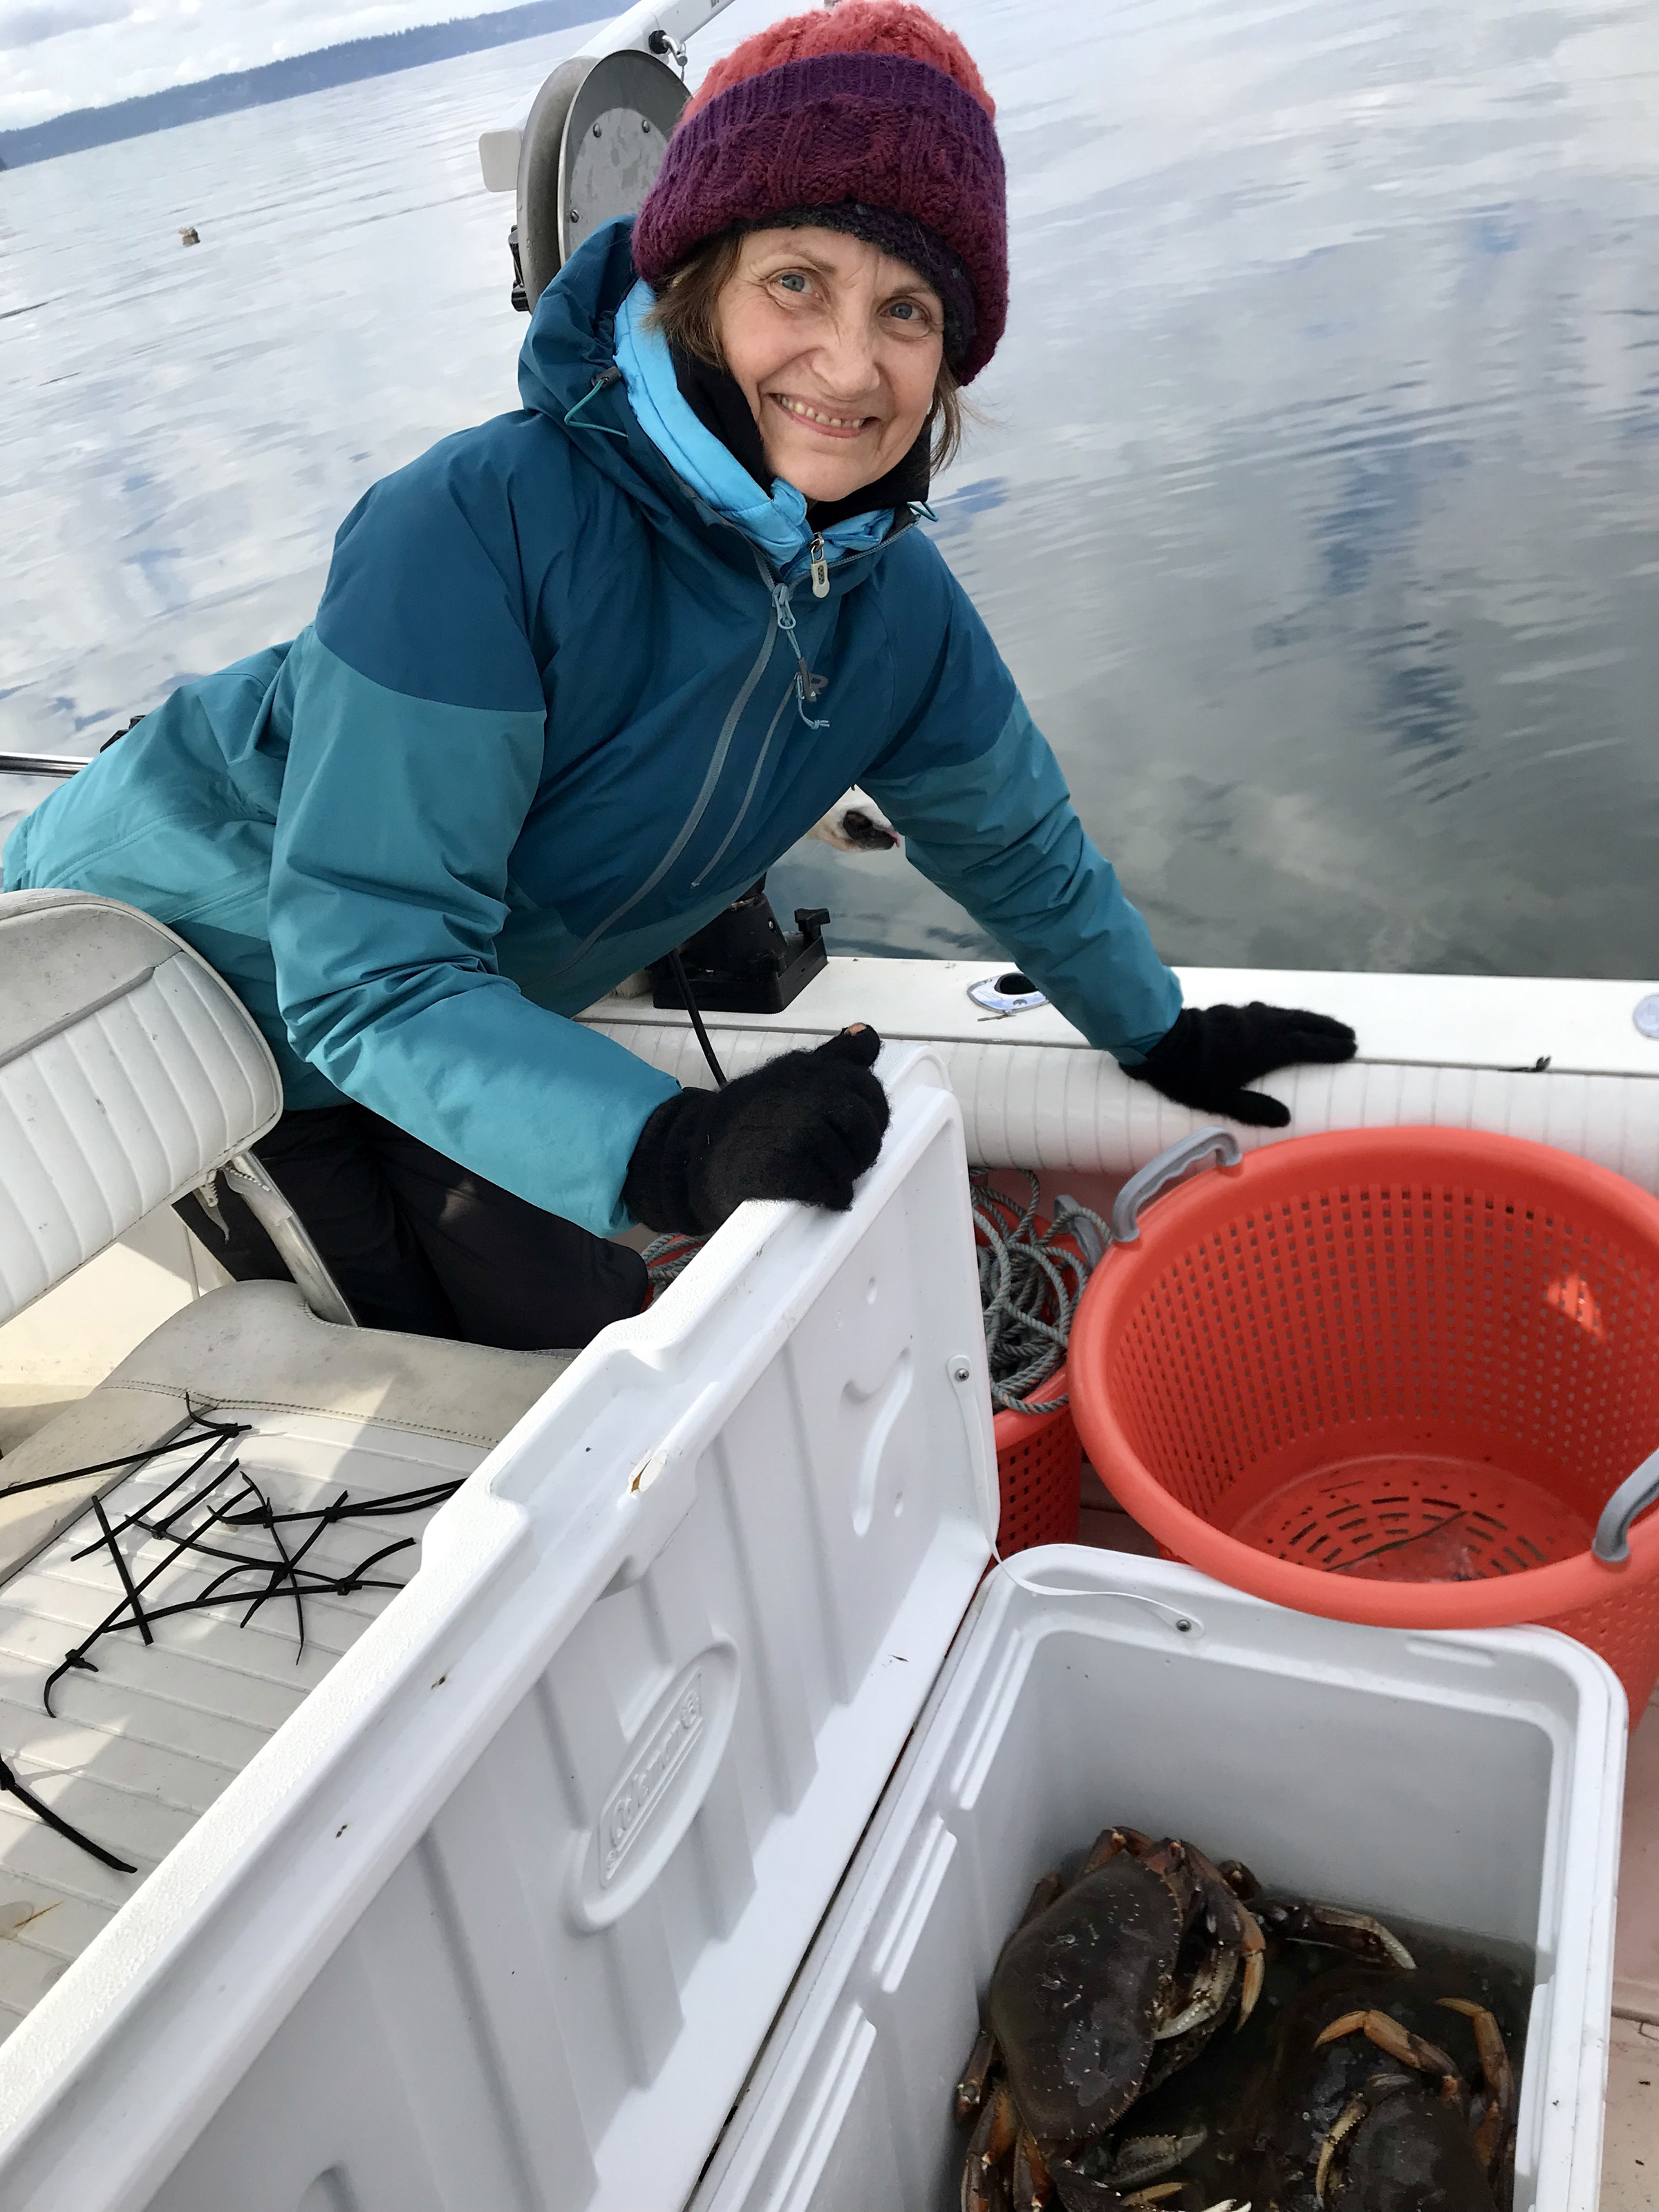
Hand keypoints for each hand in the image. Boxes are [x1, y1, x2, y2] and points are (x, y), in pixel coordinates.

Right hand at [622, 1026, 889, 1233]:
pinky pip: (822, 1185)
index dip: (874, 1116)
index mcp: (807, 1068)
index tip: (859, 1133)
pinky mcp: (777, 1167)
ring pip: (846, 1158)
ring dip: (842, 1176)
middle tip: (848, 1163)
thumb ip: (833, 1058)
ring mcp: (791, 1129)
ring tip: (827, 1181)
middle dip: (862, 1149)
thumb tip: (868, 1034)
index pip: (866, 1086)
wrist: (693, 1153)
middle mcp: (802, 1092)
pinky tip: (822, 1198)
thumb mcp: (790, 1076)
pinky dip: (827, 1196)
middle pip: (862, 1122)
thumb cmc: (748, 1117)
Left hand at [1127, 1003, 1356, 1128]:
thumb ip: (1253, 1109)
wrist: (1159, 1039)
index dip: (1330, 1047)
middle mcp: (1261, 1027)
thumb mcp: (1220, 1101)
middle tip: (1349, 1033)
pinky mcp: (1231, 1011)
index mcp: (1264, 1049)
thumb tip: (1286, 1118)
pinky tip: (1280, 1018)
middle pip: (1302, 1023)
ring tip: (1323, 1024)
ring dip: (1308, 1018)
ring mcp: (1246, 1015)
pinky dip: (1284, 1015)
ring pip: (1285, 1014)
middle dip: (1326, 1028)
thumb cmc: (1189, 1075)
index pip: (1307, 1046)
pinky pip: (1268, 1011)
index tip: (1351, 1048)